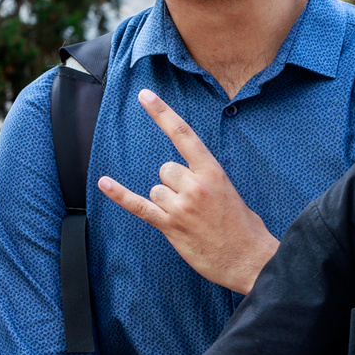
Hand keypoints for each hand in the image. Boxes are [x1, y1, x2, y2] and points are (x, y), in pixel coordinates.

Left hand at [98, 90, 279, 293]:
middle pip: (165, 169)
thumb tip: (184, 177)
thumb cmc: (243, 227)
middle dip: (173, 184)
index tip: (145, 95)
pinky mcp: (170, 226)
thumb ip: (205, 178)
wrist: (250, 259)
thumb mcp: (229, 191)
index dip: (163, 113)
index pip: (183, 134)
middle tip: (193, 205)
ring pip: (156, 190)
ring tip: (189, 220)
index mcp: (213, 171)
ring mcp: (181, 206)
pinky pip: (139, 206)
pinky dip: (120, 195)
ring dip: (166, 203)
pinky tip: (105, 183)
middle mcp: (195, 185)